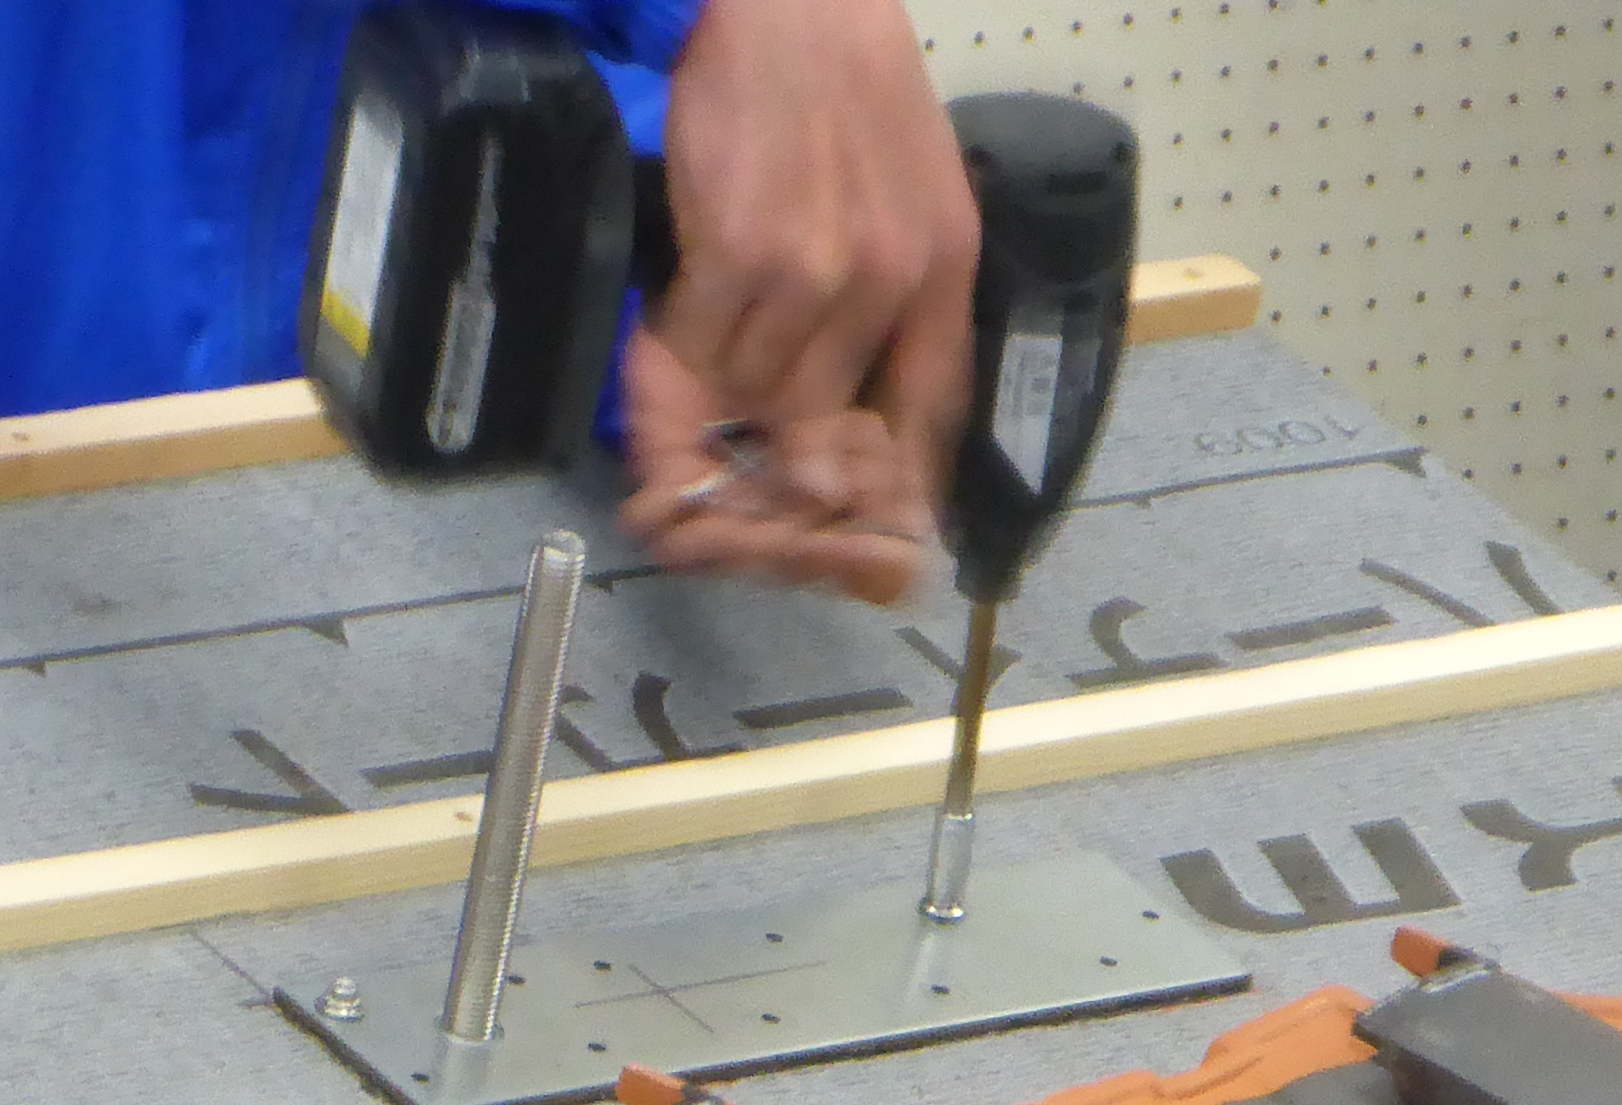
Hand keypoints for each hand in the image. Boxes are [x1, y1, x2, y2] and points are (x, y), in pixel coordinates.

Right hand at [615, 0, 974, 598]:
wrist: (787, 2)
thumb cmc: (844, 89)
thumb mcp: (915, 191)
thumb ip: (899, 296)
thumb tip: (858, 399)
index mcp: (943, 269)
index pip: (929, 415)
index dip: (892, 492)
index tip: (860, 534)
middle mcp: (888, 280)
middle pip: (829, 430)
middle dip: (782, 477)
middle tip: (744, 503)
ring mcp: (813, 271)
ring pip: (759, 398)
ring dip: (724, 417)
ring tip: (700, 419)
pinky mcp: (737, 254)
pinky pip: (703, 352)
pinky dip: (682, 369)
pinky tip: (678, 358)